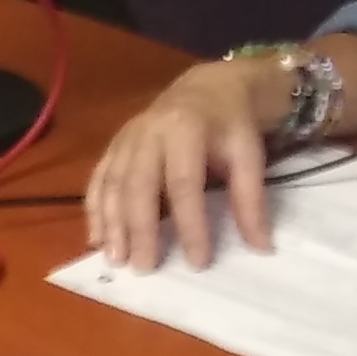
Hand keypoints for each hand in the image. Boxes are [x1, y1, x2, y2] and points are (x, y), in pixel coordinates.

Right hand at [85, 59, 283, 271]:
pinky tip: (96, 238)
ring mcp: (126, 138)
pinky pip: (99, 178)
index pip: (184, 183)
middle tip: (144, 267)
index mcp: (185, 129)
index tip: (198, 261)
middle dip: (139, 228)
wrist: (209, 87)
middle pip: (138, 185)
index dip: (190, 224)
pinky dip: (95, 209)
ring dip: (111, 223)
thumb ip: (250, 200)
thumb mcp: (249, 155)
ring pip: (113, 183)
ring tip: (116, 259)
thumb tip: (261, 247)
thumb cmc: (231, 125)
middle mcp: (148, 132)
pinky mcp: (114, 145)